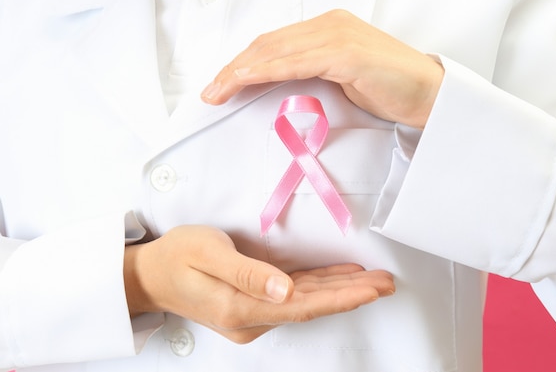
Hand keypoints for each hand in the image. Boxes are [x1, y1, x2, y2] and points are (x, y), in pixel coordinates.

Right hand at [124, 225, 394, 342]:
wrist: (152, 275)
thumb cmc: (177, 256)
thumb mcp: (207, 253)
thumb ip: (247, 273)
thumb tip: (286, 291)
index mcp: (240, 307)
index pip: (302, 306)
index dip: (341, 297)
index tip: (372, 289)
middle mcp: (251, 318)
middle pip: (311, 307)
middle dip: (351, 295)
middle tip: (386, 282)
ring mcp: (253, 315)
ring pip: (306, 302)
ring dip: (340, 291)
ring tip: (374, 281)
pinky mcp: (253, 306)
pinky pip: (294, 298)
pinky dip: (320, 287)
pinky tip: (341, 279)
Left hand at [201, 9, 443, 128]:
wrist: (430, 95)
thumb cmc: (390, 89)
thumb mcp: (342, 77)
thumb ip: (314, 72)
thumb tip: (284, 85)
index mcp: (328, 28)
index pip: (274, 43)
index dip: (244, 62)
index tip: (223, 83)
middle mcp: (329, 25)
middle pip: (268, 45)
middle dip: (234, 68)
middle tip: (211, 91)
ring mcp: (337, 36)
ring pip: (276, 51)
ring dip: (240, 72)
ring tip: (218, 91)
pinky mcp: (346, 53)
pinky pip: (296, 62)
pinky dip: (266, 71)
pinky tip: (245, 80)